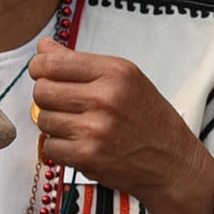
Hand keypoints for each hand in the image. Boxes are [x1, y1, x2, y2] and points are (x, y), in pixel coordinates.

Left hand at [29, 42, 210, 211]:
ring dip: (55, 124)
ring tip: (79, 126)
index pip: (52, 62)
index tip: (43, 73)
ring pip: (43, 119)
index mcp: (115, 73)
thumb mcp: (127, 80)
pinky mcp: (88, 157)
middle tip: (64, 104)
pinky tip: (81, 144)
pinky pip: (50, 147)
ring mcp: (95, 129)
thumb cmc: (152, 121)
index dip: (39, 68)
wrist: (174, 164)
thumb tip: (44, 48)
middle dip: (47, 97)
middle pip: (42, 90)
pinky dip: (60, 148)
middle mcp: (105, 98)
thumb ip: (83, 63)